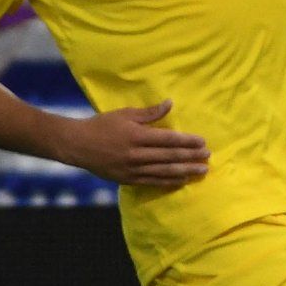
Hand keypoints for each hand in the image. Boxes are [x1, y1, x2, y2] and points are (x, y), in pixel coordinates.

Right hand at [58, 100, 210, 188]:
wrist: (77, 145)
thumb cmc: (102, 125)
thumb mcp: (125, 114)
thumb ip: (149, 113)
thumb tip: (170, 103)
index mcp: (137, 136)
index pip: (168, 139)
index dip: (187, 141)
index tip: (203, 142)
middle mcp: (136, 154)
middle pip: (170, 157)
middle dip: (191, 157)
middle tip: (208, 157)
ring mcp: (132, 169)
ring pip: (164, 172)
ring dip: (185, 171)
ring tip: (201, 171)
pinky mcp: (128, 179)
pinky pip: (153, 182)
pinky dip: (169, 182)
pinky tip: (182, 180)